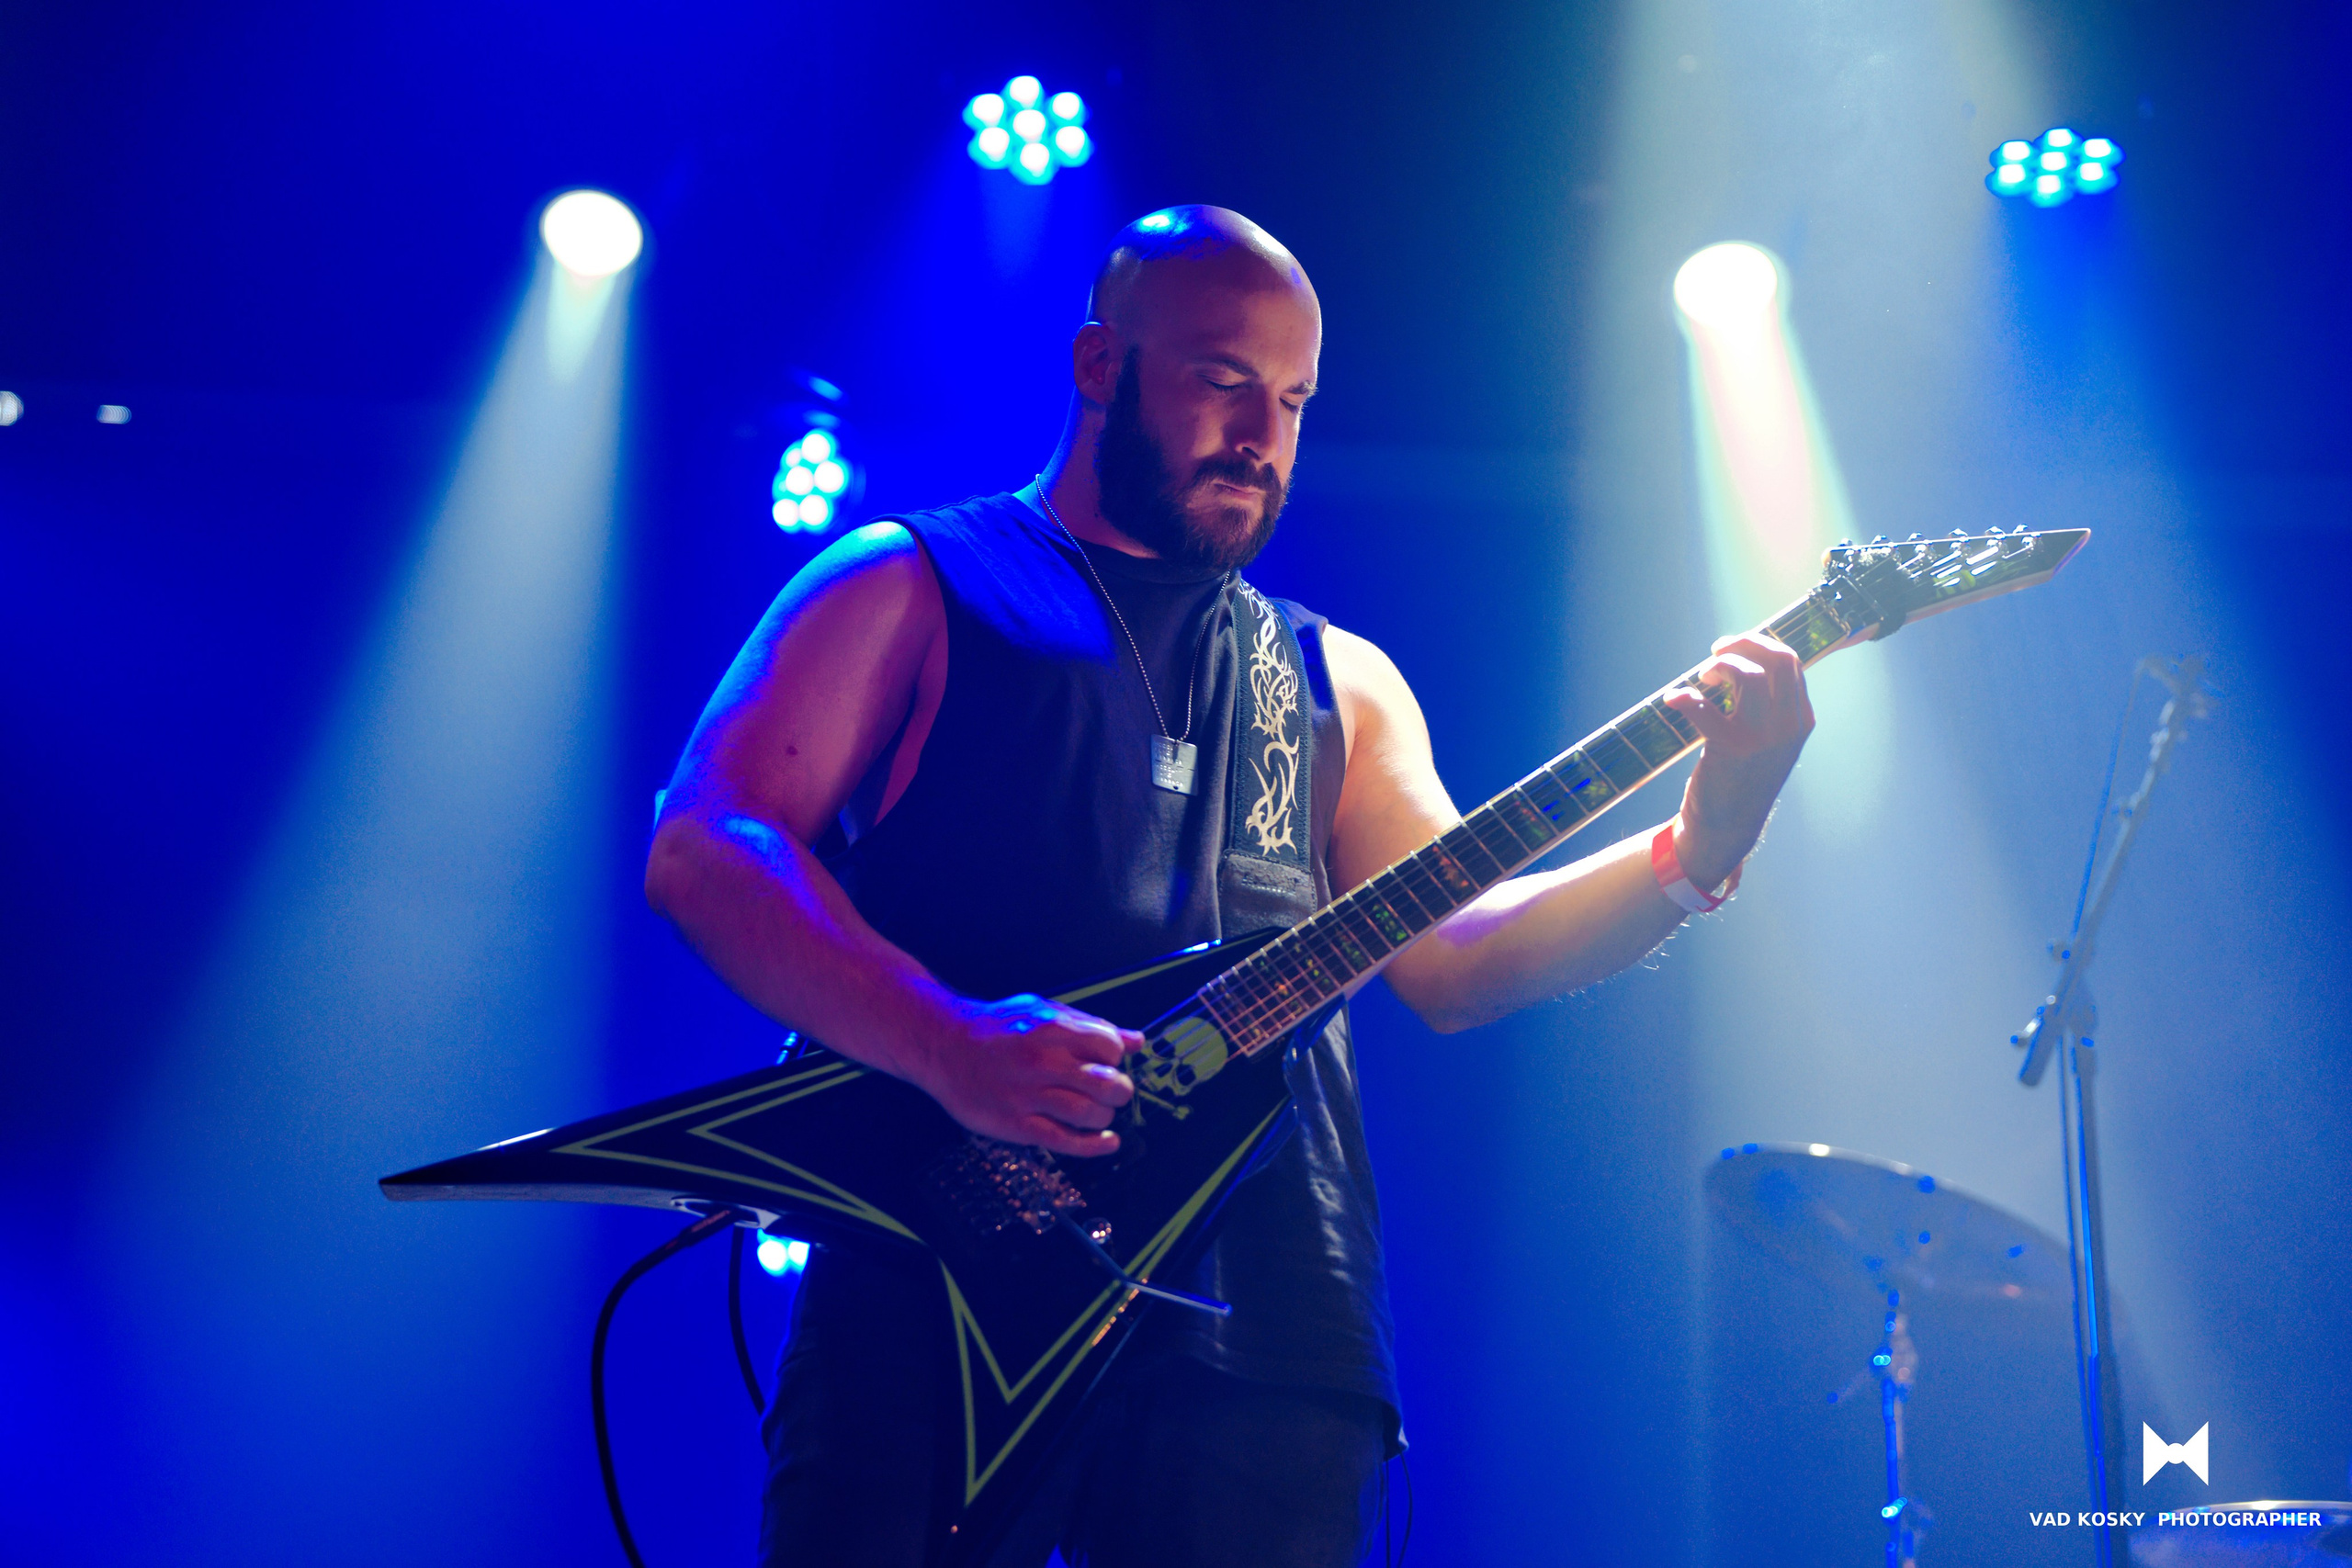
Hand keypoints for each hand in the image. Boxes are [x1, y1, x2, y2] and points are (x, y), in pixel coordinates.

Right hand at [912, 994, 1140, 1158]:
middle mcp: (1040, 1061)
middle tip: (1114, 1092)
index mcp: (1050, 1028)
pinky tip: (1107, 1143)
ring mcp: (1027, 1095)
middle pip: (1106, 1084)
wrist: (942, 1045)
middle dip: (1120, 1091)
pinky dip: (1094, 1146)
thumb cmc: (998, 1027)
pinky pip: (1064, 1141)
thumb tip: (1138, 1041)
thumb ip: (1090, 1026)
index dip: (1114, 1057)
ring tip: (1101, 1113)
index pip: (1109, 1047)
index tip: (1105, 1062)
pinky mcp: (1015, 1124)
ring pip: (1089, 1114)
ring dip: (1106, 1117)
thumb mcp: (1043, 1012)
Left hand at [1662, 631, 1814, 888]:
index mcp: (1801, 720)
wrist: (1727, 826)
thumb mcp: (1769, 740)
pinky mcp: (1731, 749)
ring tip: (1703, 677)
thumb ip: (1766, 705)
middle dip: (1744, 643)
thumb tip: (1740, 659)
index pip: (1791, 662)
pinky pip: (1704, 707)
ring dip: (1721, 665)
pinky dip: (1684, 698)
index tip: (1732, 648)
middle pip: (1779, 660)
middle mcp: (1789, 726)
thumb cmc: (1742, 776)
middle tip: (1716, 651)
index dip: (1758, 644)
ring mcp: (1762, 738)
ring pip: (1749, 675)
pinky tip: (1673, 700)